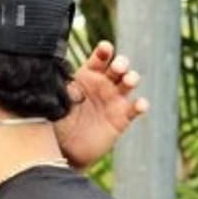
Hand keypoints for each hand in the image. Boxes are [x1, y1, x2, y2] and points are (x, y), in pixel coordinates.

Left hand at [55, 41, 148, 169]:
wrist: (64, 150)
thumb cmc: (58, 122)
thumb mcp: (57, 102)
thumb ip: (61, 88)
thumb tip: (58, 73)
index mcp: (87, 75)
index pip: (99, 59)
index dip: (104, 51)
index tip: (105, 48)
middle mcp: (103, 84)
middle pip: (118, 67)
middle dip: (121, 63)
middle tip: (117, 67)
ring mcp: (114, 100)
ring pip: (129, 82)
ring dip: (132, 78)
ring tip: (128, 80)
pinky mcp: (122, 118)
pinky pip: (135, 108)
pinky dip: (140, 105)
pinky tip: (139, 105)